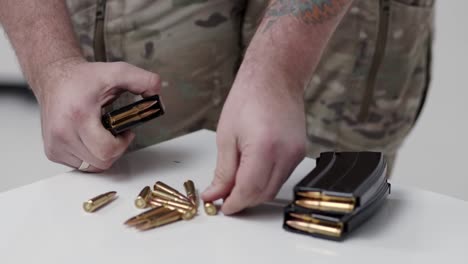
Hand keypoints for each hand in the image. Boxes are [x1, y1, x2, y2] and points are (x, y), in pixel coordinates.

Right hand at [34, 57, 160, 171]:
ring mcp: (55, 144)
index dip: (122, 144)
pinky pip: (80, 165)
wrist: (53, 77)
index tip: (125, 132)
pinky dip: (90, 156)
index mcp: (79, 115)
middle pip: (101, 162)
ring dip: (102, 154)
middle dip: (115, 150)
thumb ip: (143, 80)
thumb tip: (156, 93)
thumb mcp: (117, 72)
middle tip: (117, 134)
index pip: (107, 150)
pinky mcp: (52, 151)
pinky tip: (91, 139)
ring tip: (104, 135)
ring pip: (91, 167)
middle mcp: (63, 132)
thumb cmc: (82, 78)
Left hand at [201, 68, 306, 214]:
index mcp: (264, 147)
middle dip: (243, 200)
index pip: (249, 190)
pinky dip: (265, 180)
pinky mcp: (300, 152)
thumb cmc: (249, 97)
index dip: (233, 203)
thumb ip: (223, 171)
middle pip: (263, 194)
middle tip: (224, 196)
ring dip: (254, 191)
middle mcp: (286, 153)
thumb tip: (216, 194)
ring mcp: (296, 153)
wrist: (274, 77)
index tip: (221, 206)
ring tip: (235, 182)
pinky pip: (282, 176)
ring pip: (274, 188)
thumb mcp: (226, 136)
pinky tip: (252, 171)